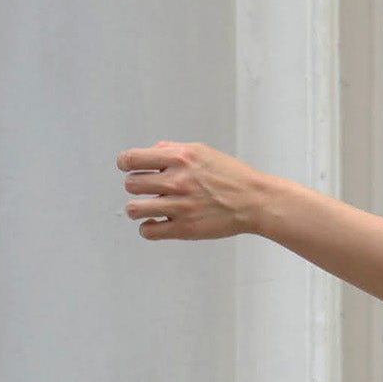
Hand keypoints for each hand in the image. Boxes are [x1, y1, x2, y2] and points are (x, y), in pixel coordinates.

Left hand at [118, 139, 271, 240]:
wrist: (256, 201)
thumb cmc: (233, 176)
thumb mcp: (203, 152)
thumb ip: (174, 150)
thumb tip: (152, 151)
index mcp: (180, 158)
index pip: (131, 159)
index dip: (126, 163)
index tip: (129, 167)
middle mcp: (177, 181)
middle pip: (130, 184)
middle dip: (136, 186)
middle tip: (148, 189)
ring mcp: (179, 206)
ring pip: (133, 209)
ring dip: (138, 208)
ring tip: (148, 208)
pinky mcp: (184, 229)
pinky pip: (148, 231)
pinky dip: (148, 228)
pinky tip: (157, 222)